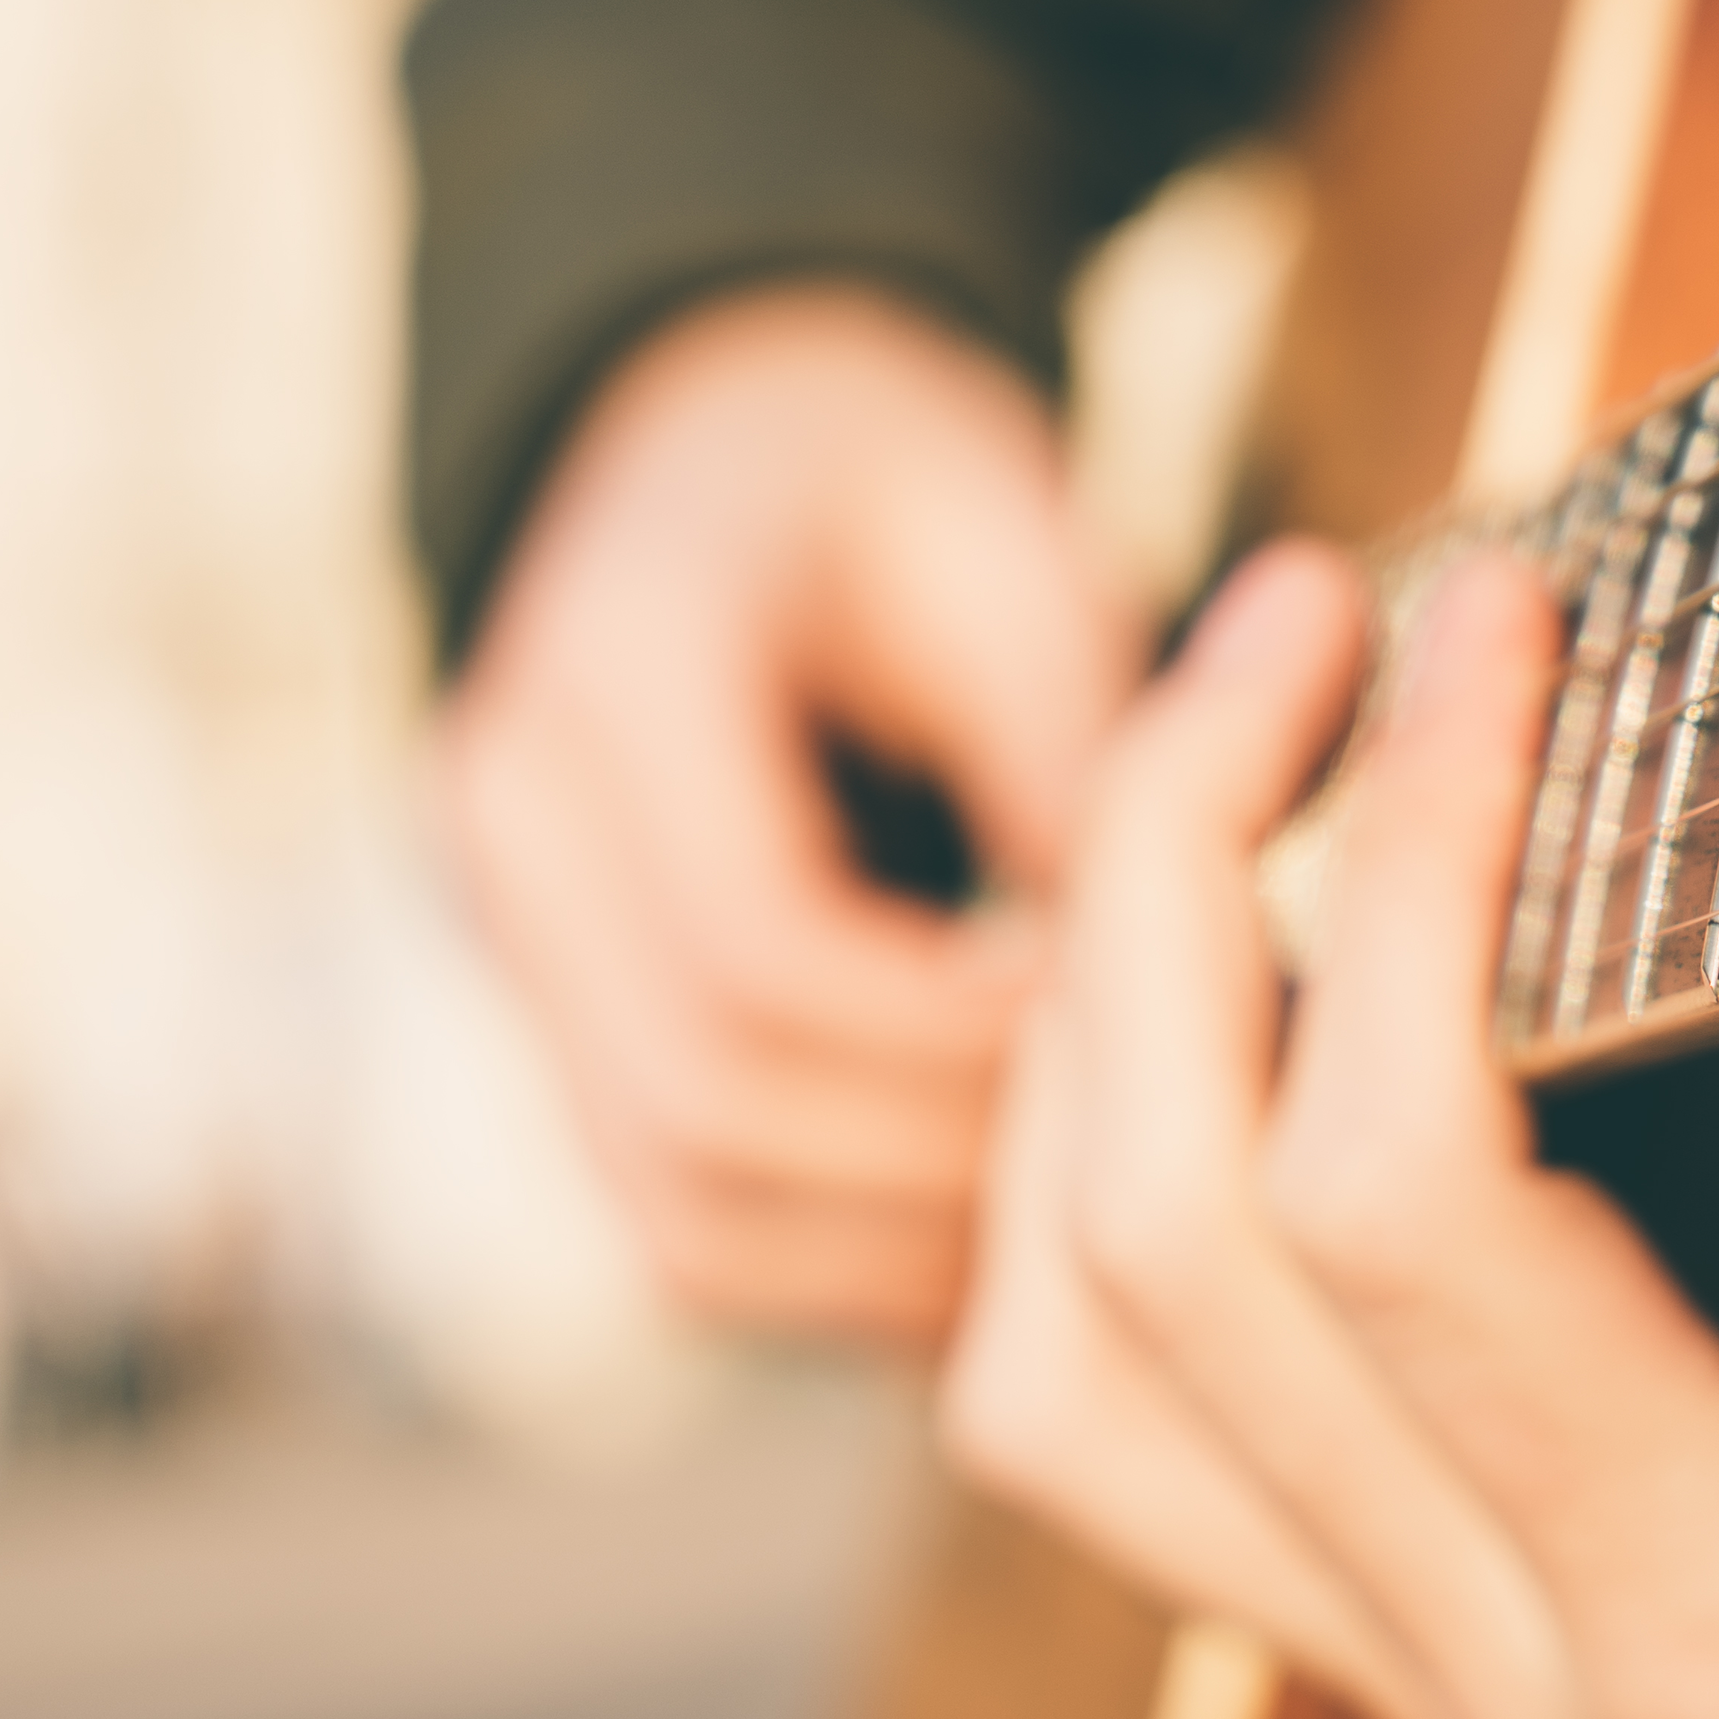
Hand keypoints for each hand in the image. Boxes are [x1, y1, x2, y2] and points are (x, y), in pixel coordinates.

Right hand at [444, 287, 1143, 1343]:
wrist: (728, 460)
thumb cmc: (892, 484)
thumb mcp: (1007, 541)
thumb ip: (1082, 743)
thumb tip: (1203, 980)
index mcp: (607, 679)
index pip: (762, 954)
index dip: (967, 1032)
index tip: (1151, 1030)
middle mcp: (515, 839)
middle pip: (714, 1114)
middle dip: (952, 1165)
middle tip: (1160, 1160)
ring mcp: (520, 957)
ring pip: (692, 1213)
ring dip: (909, 1251)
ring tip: (1110, 1224)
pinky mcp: (572, 1044)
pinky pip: (698, 1223)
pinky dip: (863, 1258)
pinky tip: (1019, 1233)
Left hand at [942, 540, 1718, 1718]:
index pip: (1399, 1198)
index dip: (1400, 857)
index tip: (1495, 616)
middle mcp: (1516, 1681)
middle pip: (1153, 1245)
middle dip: (1171, 866)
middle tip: (1306, 611)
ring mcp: (1423, 1692)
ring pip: (1062, 1357)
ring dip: (1080, 1031)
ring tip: (1216, 777)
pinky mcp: (1396, 1653)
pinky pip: (1118, 1428)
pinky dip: (1098, 1181)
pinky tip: (1214, 1002)